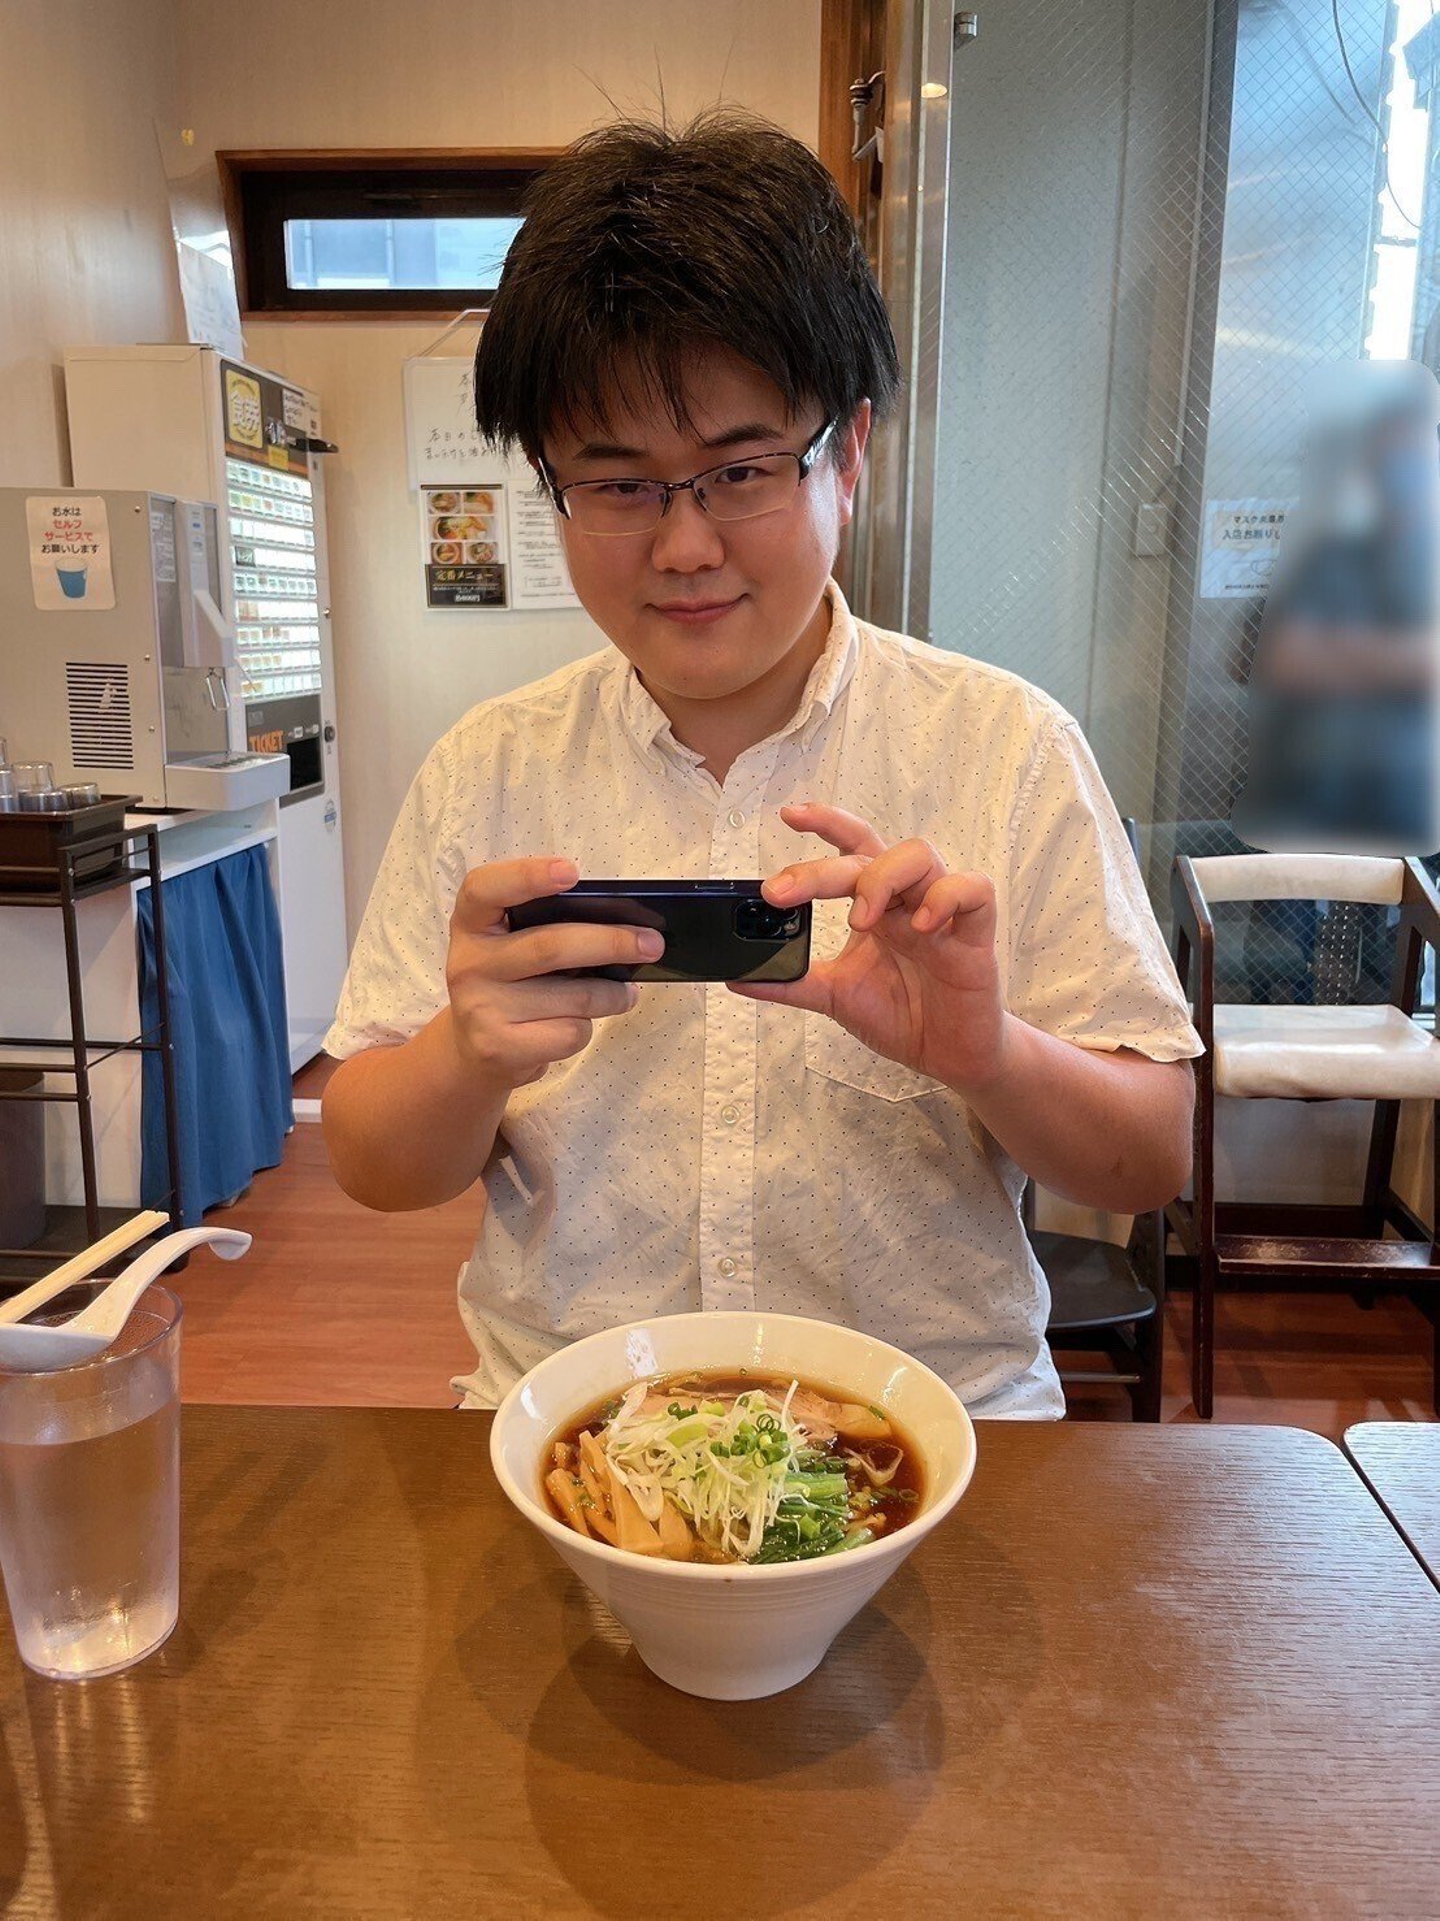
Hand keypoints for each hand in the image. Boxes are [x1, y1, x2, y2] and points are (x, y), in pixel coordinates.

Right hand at [446, 858, 656, 1088]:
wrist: (477, 1053)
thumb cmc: (511, 987)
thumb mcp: (512, 949)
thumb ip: (548, 929)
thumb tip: (625, 927)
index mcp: (472, 924)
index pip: (484, 888)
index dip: (527, 876)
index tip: (572, 872)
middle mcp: (467, 963)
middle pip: (549, 947)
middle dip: (611, 943)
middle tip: (652, 943)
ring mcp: (480, 1008)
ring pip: (573, 997)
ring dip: (613, 994)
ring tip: (625, 992)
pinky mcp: (498, 1048)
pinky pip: (569, 1033)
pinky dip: (588, 1027)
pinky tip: (581, 1023)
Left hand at [730, 804, 1009, 1092]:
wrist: (950, 1055)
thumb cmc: (903, 1015)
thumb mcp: (835, 997)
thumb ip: (791, 983)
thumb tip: (736, 978)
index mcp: (874, 904)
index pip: (851, 847)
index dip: (825, 823)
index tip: (788, 815)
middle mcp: (906, 898)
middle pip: (870, 854)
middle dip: (822, 869)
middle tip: (783, 893)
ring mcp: (942, 912)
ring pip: (920, 855)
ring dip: (882, 877)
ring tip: (860, 919)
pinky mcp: (977, 933)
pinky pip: (974, 890)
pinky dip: (945, 897)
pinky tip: (922, 923)